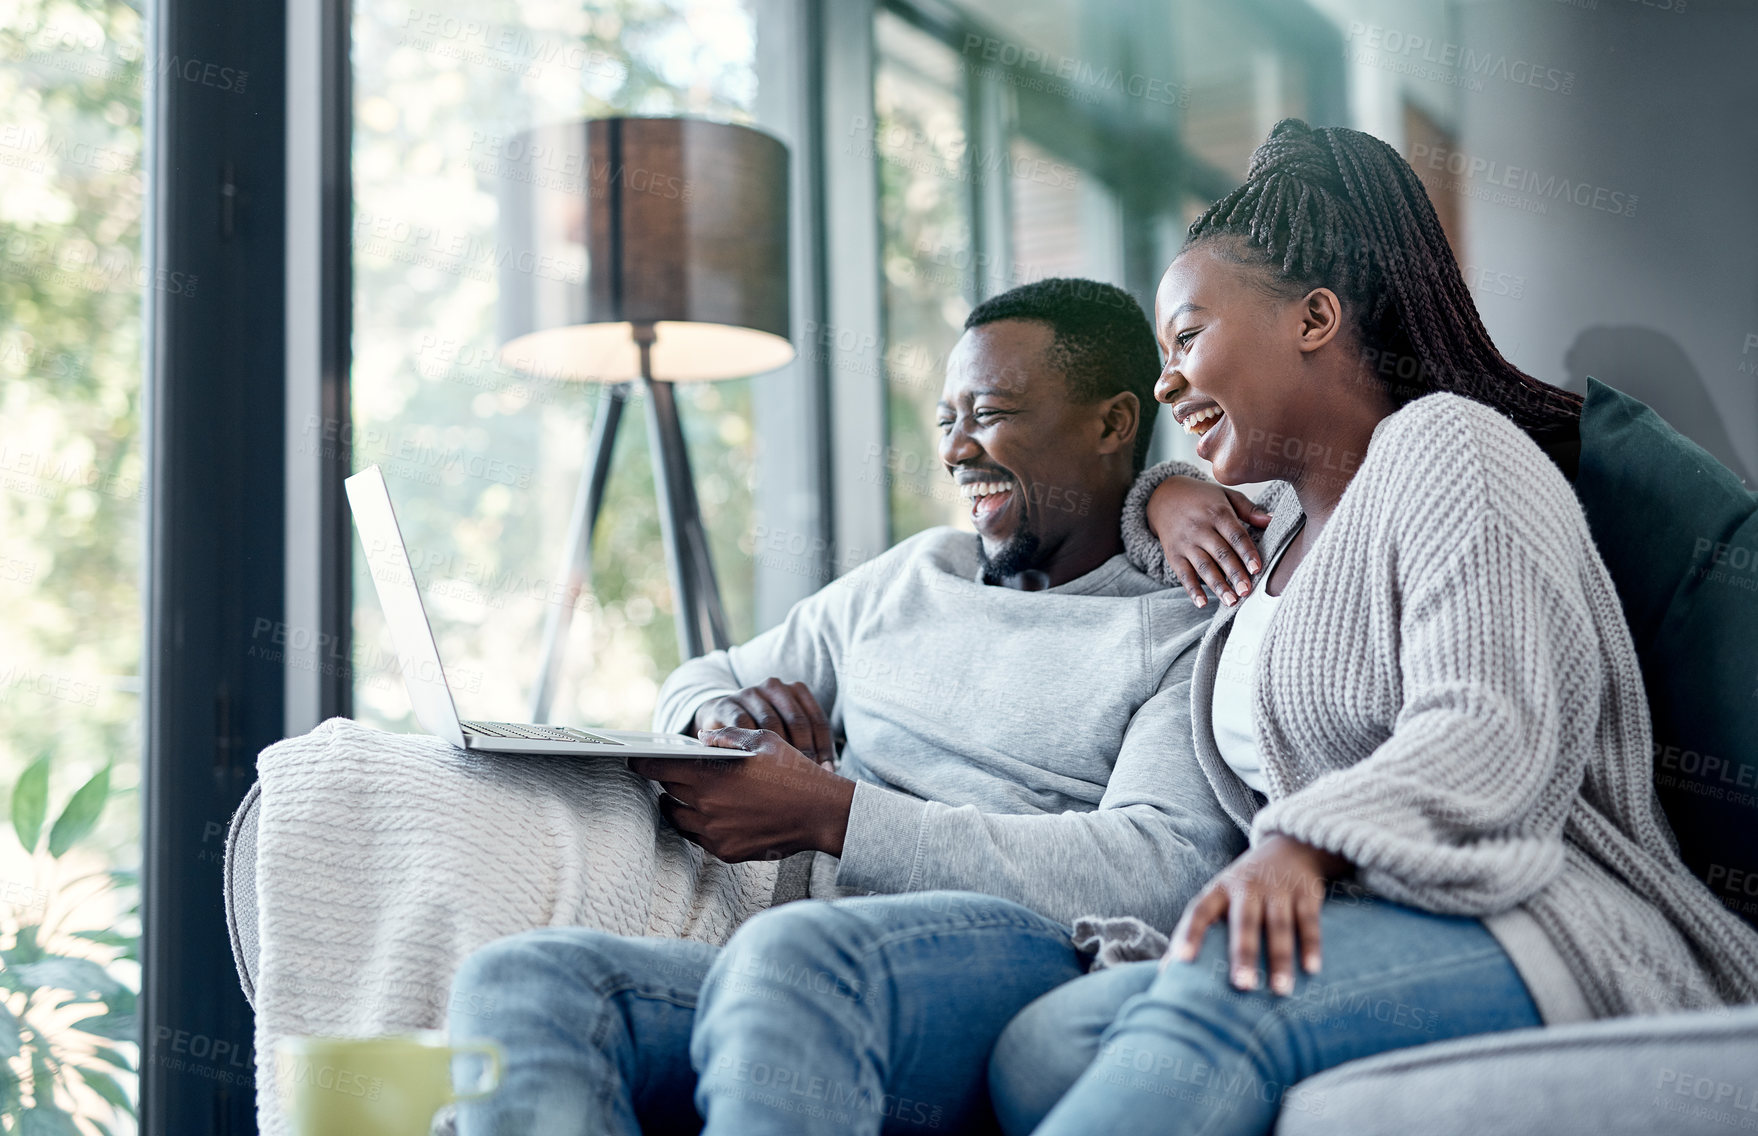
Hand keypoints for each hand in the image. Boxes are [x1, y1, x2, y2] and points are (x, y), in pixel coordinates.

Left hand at [630, 727, 855, 862]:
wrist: (821, 813)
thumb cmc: (794, 772)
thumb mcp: (763, 740)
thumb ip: (727, 737)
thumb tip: (702, 738)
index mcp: (711, 775)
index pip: (660, 768)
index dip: (643, 763)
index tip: (633, 760)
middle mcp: (707, 805)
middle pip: (669, 791)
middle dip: (663, 780)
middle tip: (662, 773)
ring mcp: (715, 831)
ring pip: (678, 817)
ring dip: (675, 804)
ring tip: (678, 795)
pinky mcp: (726, 850)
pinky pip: (698, 837)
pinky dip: (696, 825)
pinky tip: (705, 814)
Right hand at [692, 678, 836, 769]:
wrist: (721, 715)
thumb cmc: (762, 727)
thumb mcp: (786, 728)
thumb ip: (805, 742)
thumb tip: (827, 771)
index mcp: (796, 690)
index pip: (817, 720)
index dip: (824, 748)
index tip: (826, 771)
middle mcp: (775, 686)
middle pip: (797, 721)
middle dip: (804, 751)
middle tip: (805, 776)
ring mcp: (750, 693)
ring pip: (771, 723)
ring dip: (778, 751)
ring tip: (783, 774)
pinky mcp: (728, 704)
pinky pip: (743, 726)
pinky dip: (751, 745)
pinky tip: (756, 763)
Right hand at [1145, 475, 1271, 607]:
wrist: (1164, 496)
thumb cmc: (1202, 498)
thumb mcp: (1226, 495)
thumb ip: (1249, 509)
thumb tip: (1272, 520)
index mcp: (1217, 512)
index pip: (1235, 535)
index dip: (1246, 552)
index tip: (1257, 569)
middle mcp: (1200, 528)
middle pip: (1221, 553)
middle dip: (1234, 574)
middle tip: (1247, 591)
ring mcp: (1185, 542)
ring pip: (1203, 566)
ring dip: (1218, 585)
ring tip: (1231, 602)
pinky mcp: (1173, 554)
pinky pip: (1183, 574)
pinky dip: (1192, 590)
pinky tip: (1203, 603)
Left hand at [1164, 835, 1349, 995]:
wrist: (1291, 846)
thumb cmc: (1244, 887)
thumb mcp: (1219, 897)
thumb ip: (1195, 932)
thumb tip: (1166, 972)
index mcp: (1219, 889)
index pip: (1199, 911)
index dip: (1189, 934)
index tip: (1182, 961)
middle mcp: (1248, 887)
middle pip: (1244, 921)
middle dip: (1243, 954)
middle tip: (1241, 986)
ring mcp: (1278, 889)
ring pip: (1279, 926)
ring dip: (1280, 959)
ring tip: (1279, 991)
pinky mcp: (1306, 893)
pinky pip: (1309, 921)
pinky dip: (1311, 945)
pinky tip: (1311, 969)